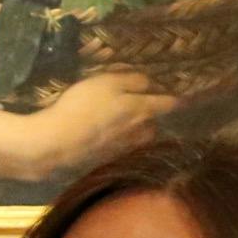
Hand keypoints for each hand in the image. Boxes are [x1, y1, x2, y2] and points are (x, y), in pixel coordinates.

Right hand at [0, 69, 184, 183]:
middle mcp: (139, 131)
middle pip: (154, 124)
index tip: (182, 96)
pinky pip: (121, 148)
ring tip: (124, 125)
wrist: (56, 142)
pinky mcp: (107, 158)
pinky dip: (118, 143)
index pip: (168, 103)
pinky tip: (105, 138)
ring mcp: (124, 147)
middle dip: (151, 116)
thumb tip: (150, 82)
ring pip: (138, 138)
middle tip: (141, 107)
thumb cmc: (81, 106)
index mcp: (142, 109)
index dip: (176, 98)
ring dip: (136, 132)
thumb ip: (132, 80)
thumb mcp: (106, 82)